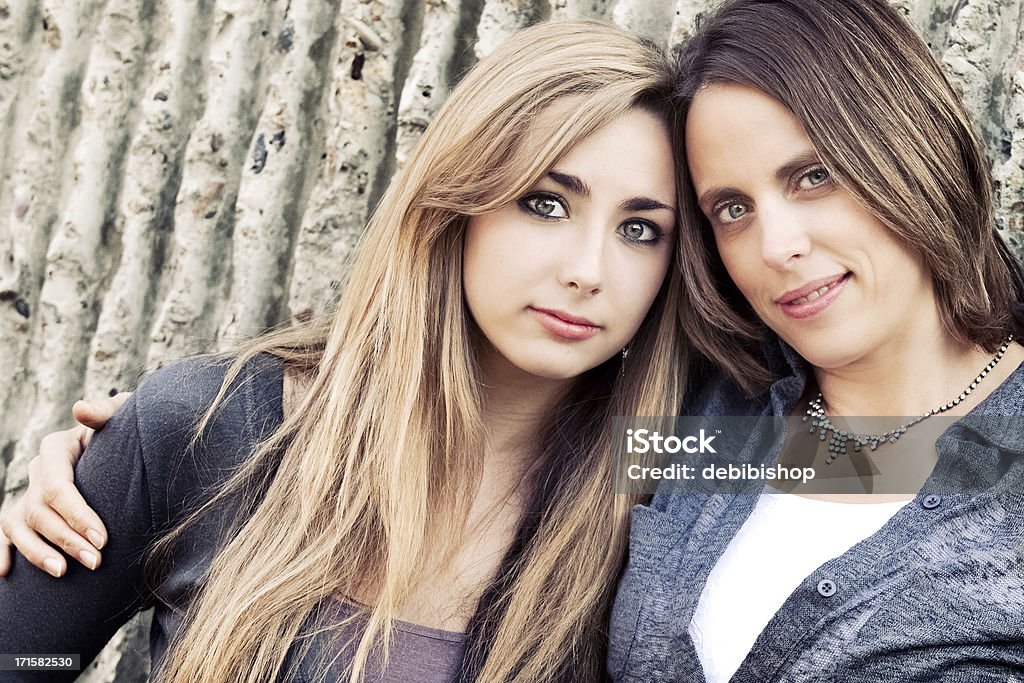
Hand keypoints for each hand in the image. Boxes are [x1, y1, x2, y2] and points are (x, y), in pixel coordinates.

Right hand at [0, 393, 129, 576]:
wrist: (126, 441)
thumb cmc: (128, 430)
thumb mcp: (124, 414)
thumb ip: (106, 412)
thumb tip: (81, 409)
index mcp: (57, 448)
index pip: (58, 487)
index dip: (77, 516)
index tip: (103, 539)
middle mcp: (38, 470)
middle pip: (42, 511)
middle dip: (67, 540)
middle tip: (95, 562)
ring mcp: (30, 491)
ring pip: (22, 525)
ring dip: (38, 552)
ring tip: (63, 573)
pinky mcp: (28, 509)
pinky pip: (7, 532)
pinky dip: (4, 551)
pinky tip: (8, 573)